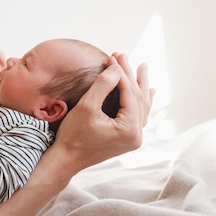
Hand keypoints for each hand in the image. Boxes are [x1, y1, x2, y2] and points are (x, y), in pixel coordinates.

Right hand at [53, 53, 154, 172]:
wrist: (66, 159)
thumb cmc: (73, 135)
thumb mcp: (87, 107)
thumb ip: (103, 86)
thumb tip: (117, 68)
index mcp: (130, 129)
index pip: (129, 93)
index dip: (121, 73)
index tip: (113, 57)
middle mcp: (137, 136)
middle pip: (137, 99)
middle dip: (130, 75)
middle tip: (122, 55)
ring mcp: (133, 139)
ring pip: (141, 106)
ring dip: (139, 85)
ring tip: (142, 67)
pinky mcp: (127, 140)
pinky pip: (139, 116)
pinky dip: (142, 101)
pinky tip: (149, 92)